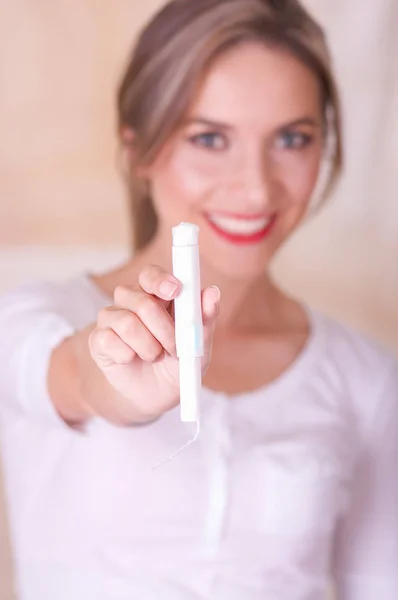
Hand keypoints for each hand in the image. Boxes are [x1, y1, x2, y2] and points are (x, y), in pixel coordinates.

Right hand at [88, 265, 219, 423]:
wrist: (154, 395)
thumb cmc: (178, 363)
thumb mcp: (198, 346)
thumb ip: (204, 319)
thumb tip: (212, 292)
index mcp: (157, 294)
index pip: (151, 274)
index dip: (160, 280)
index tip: (175, 291)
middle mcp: (131, 300)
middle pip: (142, 301)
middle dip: (164, 329)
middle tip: (174, 348)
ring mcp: (112, 317)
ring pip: (127, 322)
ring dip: (148, 347)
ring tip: (155, 356)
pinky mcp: (98, 338)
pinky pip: (109, 340)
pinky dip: (126, 355)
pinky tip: (131, 360)